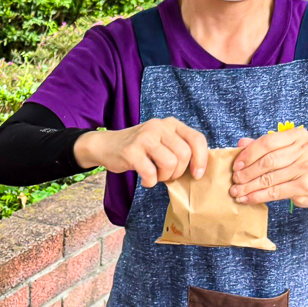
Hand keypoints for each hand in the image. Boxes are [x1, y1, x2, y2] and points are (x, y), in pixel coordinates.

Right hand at [77, 117, 208, 187]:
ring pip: (170, 163)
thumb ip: (179, 147)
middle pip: (184, 154)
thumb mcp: (161, 140)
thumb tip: (199, 168)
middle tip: (167, 176)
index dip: (201, 159)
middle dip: (178, 172)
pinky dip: (150, 182)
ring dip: (164, 177)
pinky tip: (145, 180)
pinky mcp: (131, 151)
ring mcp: (144, 137)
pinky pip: (151, 173)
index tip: (197, 174)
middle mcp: (158, 126)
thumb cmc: (139, 148)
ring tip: (156, 176)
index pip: (196, 139)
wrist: (106, 145)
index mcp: (170, 124)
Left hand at [230, 126, 307, 207]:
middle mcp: (305, 149)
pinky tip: (247, 199)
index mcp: (298, 135)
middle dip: (247, 172)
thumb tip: (240, 144)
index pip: (268, 142)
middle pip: (268, 161)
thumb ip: (264, 146)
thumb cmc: (300, 164)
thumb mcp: (285, 150)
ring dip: (249, 187)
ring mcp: (307, 167)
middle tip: (235, 180)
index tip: (236, 165)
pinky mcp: (305, 185)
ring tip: (236, 191)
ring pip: (270, 178)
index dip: (248, 154)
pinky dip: (258, 196)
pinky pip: (275, 192)